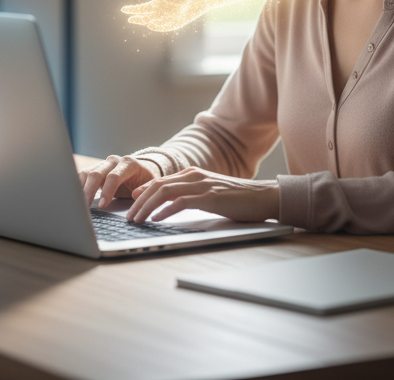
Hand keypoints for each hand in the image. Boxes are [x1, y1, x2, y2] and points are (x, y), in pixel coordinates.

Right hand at [77, 154, 159, 208]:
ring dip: (80, 189)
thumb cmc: (146, 180)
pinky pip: (83, 175)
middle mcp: (114, 161)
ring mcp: (104, 164)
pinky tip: (74, 197)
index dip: (107, 191)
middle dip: (89, 191)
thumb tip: (135, 197)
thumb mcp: (150, 185)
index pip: (114, 176)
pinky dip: (77, 186)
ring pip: (86, 173)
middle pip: (96, 173)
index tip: (102, 206)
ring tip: (77, 204)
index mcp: (129, 164)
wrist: (143, 170)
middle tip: (84, 208)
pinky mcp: (96, 169)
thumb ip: (144, 190)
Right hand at [121, 0, 202, 30]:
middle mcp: (161, 12)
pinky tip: (151, 24)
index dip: (133, 9)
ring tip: (140, 21)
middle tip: (129, 18)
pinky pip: (164, 27)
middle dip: (137, 18)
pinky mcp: (175, 24)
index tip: (124, 9)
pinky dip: (157, 27)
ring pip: (153, 23)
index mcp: (158, 3)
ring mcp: (167, 19)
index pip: (142, 7)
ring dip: (146, 22)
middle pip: (145, 17)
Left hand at [127, 167, 279, 223]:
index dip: (143, 192)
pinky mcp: (210, 197)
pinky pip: (181, 202)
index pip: (160, 180)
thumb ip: (192, 195)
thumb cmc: (239, 199)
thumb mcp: (210, 193)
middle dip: (139, 201)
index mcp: (193, 174)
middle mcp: (194, 176)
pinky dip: (166, 211)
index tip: (131, 202)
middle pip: (158, 185)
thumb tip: (170, 206)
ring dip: (147, 206)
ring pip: (165, 192)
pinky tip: (157, 219)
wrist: (264, 196)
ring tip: (137, 220)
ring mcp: (202, 185)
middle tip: (129, 216)